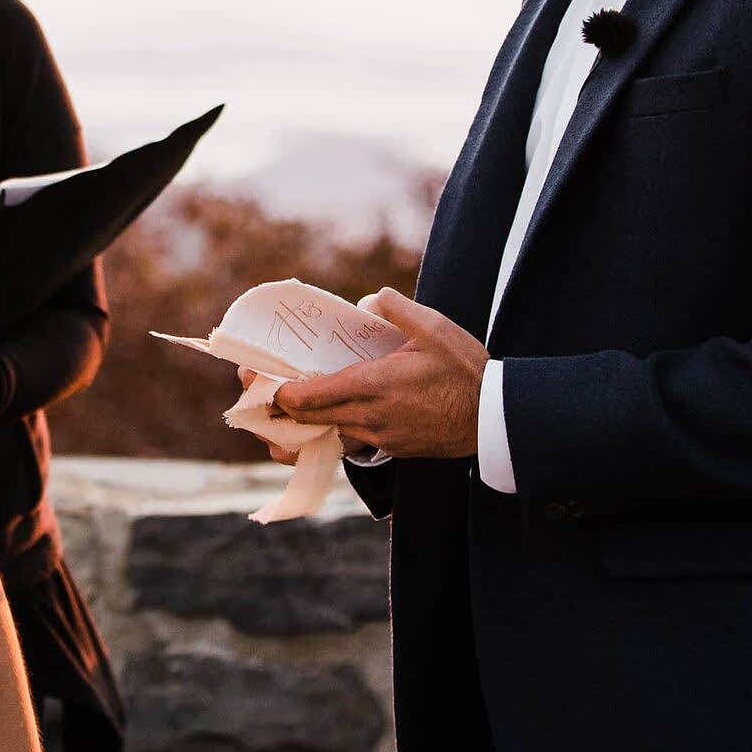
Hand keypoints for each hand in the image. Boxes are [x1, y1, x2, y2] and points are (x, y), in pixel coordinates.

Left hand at [270, 290, 485, 460]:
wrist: (495, 417)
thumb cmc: (465, 369)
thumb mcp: (433, 326)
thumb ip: (394, 307)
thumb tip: (367, 301)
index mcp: (371, 385)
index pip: (307, 397)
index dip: (276, 392)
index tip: (256, 379)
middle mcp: (368, 417)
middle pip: (306, 421)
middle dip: (276, 409)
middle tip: (256, 391)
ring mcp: (380, 438)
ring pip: (325, 435)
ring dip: (300, 426)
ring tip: (279, 413)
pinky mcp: (392, 449)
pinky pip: (349, 444)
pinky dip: (329, 434)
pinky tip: (322, 421)